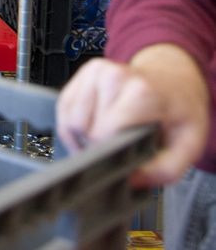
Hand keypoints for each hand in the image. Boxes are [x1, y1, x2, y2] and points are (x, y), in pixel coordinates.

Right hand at [56, 44, 209, 187]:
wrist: (173, 77)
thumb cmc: (178, 109)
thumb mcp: (189, 144)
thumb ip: (163, 169)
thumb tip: (130, 180)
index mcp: (141, 93)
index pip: (102, 133)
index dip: (106, 154)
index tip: (119, 161)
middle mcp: (113, 76)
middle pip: (81, 128)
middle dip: (95, 146)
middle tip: (117, 148)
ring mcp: (94, 72)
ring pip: (68, 120)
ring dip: (81, 137)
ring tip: (106, 138)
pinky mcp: (82, 74)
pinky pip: (63, 110)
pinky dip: (73, 125)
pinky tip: (94, 127)